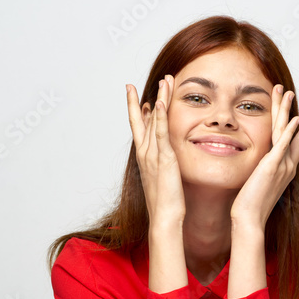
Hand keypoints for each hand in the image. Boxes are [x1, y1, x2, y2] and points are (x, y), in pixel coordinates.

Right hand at [126, 75, 185, 227]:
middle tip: (131, 84)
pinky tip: (160, 102)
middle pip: (140, 120)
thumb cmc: (166, 203)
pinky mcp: (163, 158)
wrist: (164, 217)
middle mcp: (145, 153)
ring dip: (158, 99)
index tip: (136, 96)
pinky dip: (159, 117)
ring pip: (153, 121)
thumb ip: (163, 166)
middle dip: (137, 101)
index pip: (138, 129)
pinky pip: (160, 133)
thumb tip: (167, 158)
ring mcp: (152, 154)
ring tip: (163, 81)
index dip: (136, 111)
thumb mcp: (163, 179)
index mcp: (145, 157)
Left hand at [230, 84, 298, 229]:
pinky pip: (283, 145)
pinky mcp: (272, 167)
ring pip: (287, 132)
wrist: (249, 220)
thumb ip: (262, 172)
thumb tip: (259, 168)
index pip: (293, 140)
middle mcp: (287, 165)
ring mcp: (282, 166)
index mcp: (284, 168)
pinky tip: (295, 119)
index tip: (298, 111)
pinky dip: (290, 131)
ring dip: (288, 111)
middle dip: (291, 109)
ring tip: (288, 92)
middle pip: (294, 131)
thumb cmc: (250, 206)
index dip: (295, 124)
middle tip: (292, 92)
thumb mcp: (258, 184)